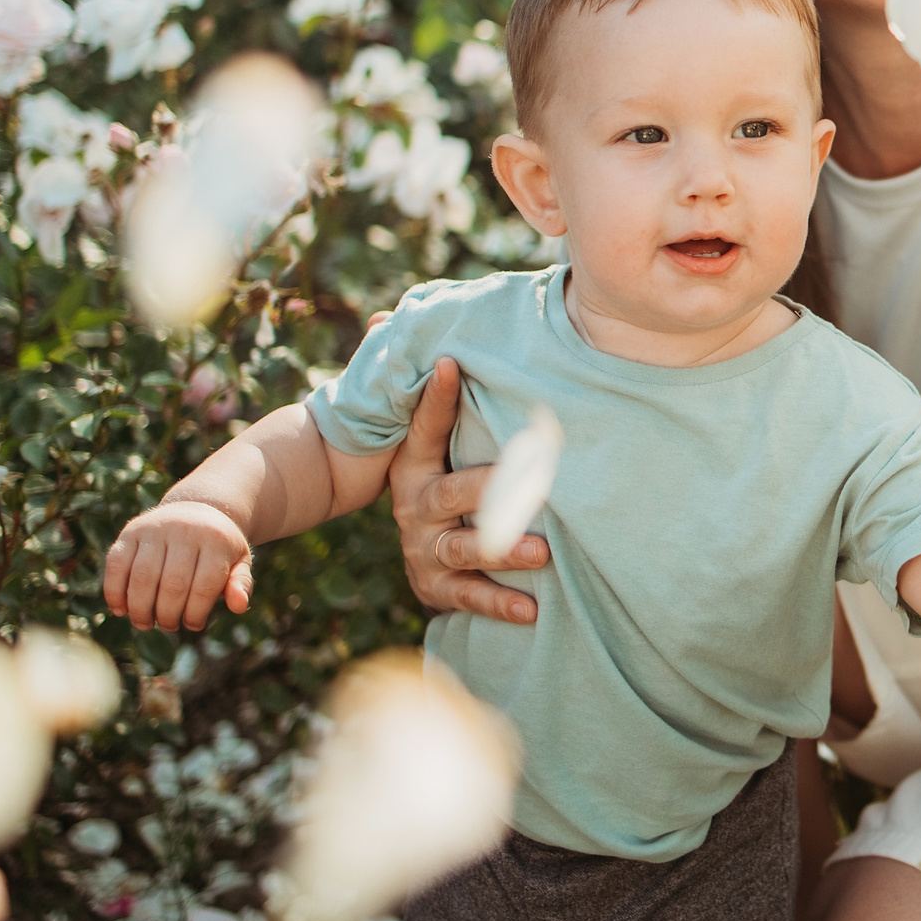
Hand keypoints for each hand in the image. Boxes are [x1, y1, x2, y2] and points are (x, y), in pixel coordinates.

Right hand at [103, 501, 252, 631]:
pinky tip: (120, 609)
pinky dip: (114, 591)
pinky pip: (116, 564)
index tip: (193, 625)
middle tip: (167, 626)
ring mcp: (155, 528)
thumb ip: (240, 583)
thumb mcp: (238, 561)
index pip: (204, 586)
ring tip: (144, 623)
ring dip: (140, 609)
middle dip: (167, 615)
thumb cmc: (218, 547)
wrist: (198, 509)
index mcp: (216, 539)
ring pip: (142, 577)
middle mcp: (185, 529)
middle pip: (172, 585)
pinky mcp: (130, 531)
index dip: (196, 613)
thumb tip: (239, 606)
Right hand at [390, 357, 547, 624]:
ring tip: (541, 550)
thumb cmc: (440, 483)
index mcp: (413, 466)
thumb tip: (378, 313)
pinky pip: (467, 598)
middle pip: (451, 494)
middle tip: (535, 482)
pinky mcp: (436, 589)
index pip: (423, 427)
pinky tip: (532, 607)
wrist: (421, 558)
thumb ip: (422, 388)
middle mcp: (415, 507)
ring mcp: (424, 550)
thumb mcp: (425, 439)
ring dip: (502, 548)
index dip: (436, 397)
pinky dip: (498, 605)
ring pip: (462, 548)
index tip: (456, 364)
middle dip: (489, 487)